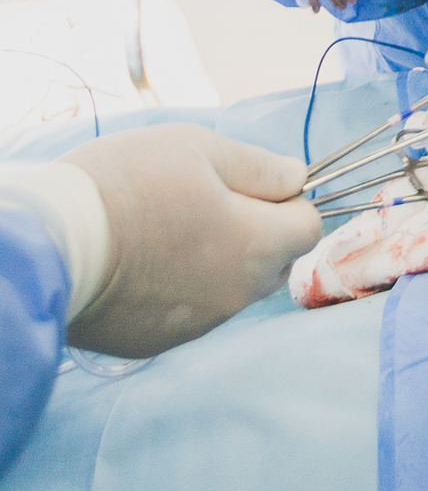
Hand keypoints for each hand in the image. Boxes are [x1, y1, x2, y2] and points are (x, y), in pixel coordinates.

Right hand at [64, 127, 321, 356]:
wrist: (55, 244)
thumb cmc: (130, 185)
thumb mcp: (201, 150)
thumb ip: (260, 167)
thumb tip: (297, 179)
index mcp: (257, 245)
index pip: (309, 227)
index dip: (288, 201)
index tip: (250, 185)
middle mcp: (237, 294)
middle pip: (274, 261)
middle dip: (258, 231)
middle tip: (206, 201)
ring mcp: (198, 323)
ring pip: (232, 286)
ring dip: (219, 260)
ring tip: (167, 229)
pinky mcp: (159, 341)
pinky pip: (191, 309)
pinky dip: (181, 286)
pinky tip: (144, 262)